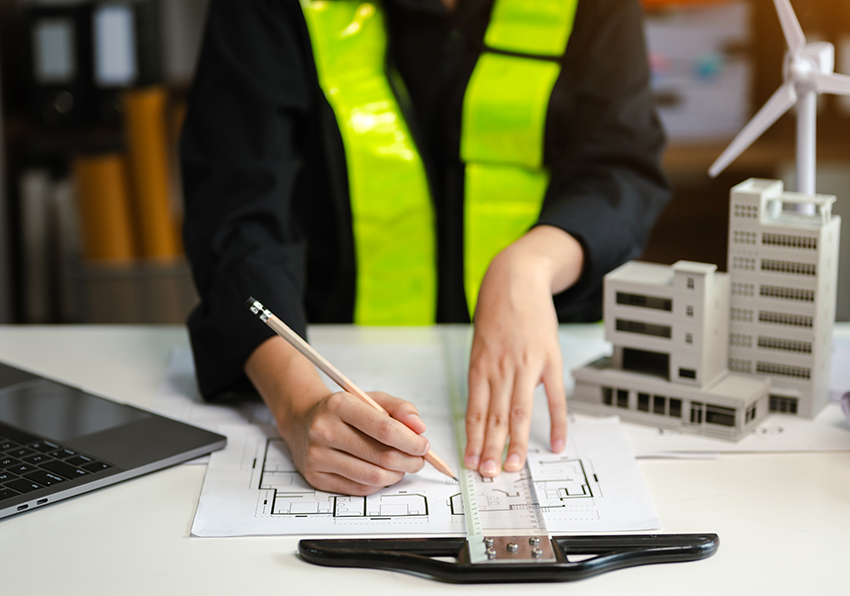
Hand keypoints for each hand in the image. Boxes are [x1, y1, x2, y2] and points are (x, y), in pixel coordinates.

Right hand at [281, 390, 429, 495]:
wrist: (303, 420)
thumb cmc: (342, 410)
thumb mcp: (370, 399)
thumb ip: (399, 409)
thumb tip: (419, 428)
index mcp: (340, 405)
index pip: (384, 428)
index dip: (411, 441)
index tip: (424, 446)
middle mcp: (324, 431)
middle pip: (381, 456)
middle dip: (409, 461)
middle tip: (419, 460)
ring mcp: (318, 456)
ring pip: (372, 476)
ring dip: (397, 475)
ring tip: (402, 467)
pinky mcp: (316, 477)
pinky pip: (358, 489)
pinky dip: (378, 483)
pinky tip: (383, 473)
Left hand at [464, 226, 582, 476]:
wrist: (516, 281)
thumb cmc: (495, 315)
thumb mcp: (480, 347)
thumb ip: (484, 379)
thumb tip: (485, 414)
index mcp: (480, 367)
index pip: (474, 412)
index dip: (473, 440)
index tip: (471, 463)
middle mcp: (501, 368)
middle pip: (495, 417)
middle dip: (491, 449)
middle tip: (488, 474)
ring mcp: (526, 364)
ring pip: (520, 411)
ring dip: (517, 443)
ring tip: (513, 467)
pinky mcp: (549, 359)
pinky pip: (554, 397)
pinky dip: (556, 423)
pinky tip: (558, 444)